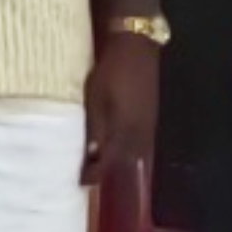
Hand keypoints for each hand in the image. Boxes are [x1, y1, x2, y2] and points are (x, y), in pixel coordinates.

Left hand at [87, 28, 160, 178]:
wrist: (136, 48)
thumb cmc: (112, 72)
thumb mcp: (96, 98)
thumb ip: (96, 127)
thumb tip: (93, 155)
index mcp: (127, 131)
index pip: (112, 163)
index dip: (96, 174)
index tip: (81, 182)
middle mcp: (142, 134)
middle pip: (127, 164)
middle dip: (109, 175)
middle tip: (91, 183)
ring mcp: (149, 126)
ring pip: (135, 156)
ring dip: (120, 167)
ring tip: (102, 174)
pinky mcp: (150, 119)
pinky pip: (140, 145)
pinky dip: (127, 154)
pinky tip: (117, 155)